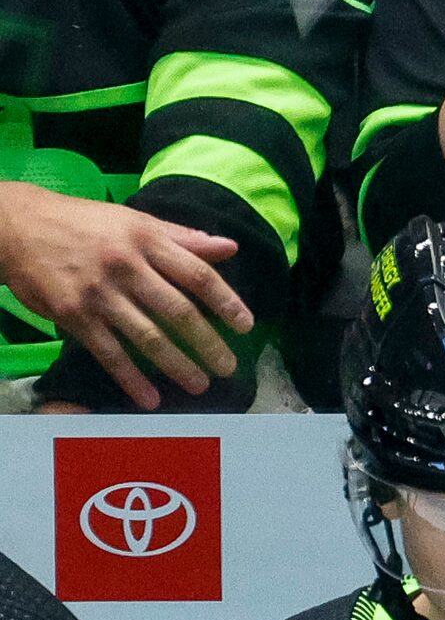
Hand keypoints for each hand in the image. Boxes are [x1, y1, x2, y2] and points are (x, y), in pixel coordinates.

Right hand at [0, 184, 251, 407]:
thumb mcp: (135, 221)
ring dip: (176, 365)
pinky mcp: (72, 315)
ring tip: (200, 384)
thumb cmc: (85, 223)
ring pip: (147, 336)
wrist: (19, 226)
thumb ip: (183, 238)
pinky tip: (150, 398)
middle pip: (178, 311)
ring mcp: (99, 293)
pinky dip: (131, 378)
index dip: (226, 302)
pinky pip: (108, 352)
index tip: (246, 326)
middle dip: (208, 343)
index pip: (198, 275)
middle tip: (229, 367)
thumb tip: (229, 247)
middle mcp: (127, 267)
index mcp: (148, 241)